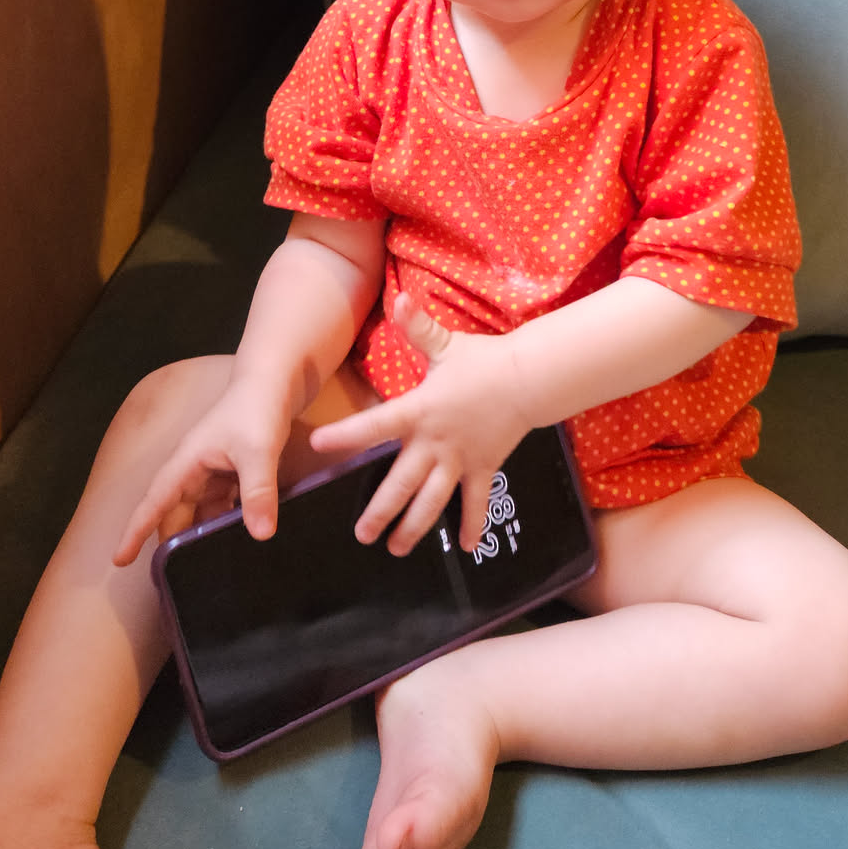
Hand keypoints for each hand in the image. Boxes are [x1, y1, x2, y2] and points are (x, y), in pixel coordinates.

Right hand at [113, 375, 290, 566]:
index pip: (154, 502)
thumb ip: (258, 491)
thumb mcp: (258, 450)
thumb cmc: (258, 408)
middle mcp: (196, 470)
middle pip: (178, 515)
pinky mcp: (235, 474)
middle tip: (179, 583)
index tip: (118, 560)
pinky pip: (226, 507)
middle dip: (175, 545)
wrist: (276, 381)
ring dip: (205, 537)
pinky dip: (229, 523)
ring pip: (203, 514)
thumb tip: (260, 535)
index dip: (136, 531)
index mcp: (188, 462)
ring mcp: (215, 473)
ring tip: (211, 571)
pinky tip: (242, 542)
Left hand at [308, 294, 531, 555]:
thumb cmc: (482, 360)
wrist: (528, 378)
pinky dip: (472, 525)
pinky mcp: (483, 469)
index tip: (319, 443)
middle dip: (381, 511)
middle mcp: (436, 442)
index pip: (376, 424)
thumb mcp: (446, 343)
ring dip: (415, 526)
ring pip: (433, 501)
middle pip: (403, 483)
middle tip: (361, 534)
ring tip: (395, 549)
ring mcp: (460, 460)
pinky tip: (465, 547)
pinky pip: (476, 502)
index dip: (346, 434)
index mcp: (419, 410)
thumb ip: (417, 326)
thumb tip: (400, 299)